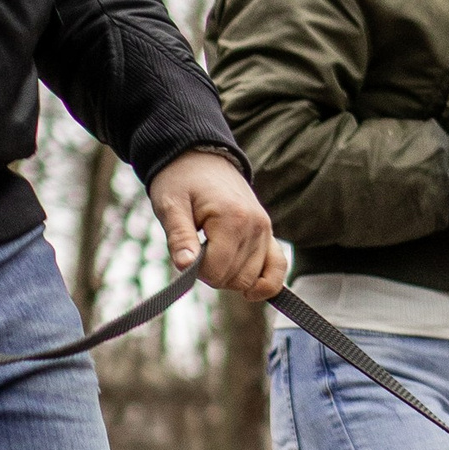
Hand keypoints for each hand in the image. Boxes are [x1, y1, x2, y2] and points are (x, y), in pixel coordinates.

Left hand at [149, 149, 284, 298]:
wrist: (201, 157)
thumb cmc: (181, 180)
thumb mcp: (170, 204)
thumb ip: (179, 236)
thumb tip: (185, 266)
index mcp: (232, 218)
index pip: (218, 270)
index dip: (196, 270)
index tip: (186, 252)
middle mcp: (256, 226)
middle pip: (236, 278)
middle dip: (212, 274)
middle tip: (197, 251)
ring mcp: (266, 230)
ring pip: (252, 279)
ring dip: (229, 276)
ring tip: (213, 252)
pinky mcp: (268, 233)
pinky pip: (277, 268)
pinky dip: (266, 284)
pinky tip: (251, 292)